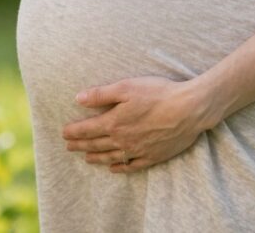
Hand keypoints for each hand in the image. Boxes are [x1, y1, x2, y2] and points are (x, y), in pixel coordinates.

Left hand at [62, 76, 212, 171]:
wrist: (189, 109)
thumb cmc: (159, 94)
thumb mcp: (127, 87)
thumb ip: (101, 94)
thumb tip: (78, 99)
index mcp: (114, 123)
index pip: (86, 129)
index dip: (73, 131)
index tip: (64, 133)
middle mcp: (122, 140)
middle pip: (96, 145)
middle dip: (81, 145)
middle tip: (69, 147)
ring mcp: (137, 150)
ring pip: (111, 157)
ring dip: (96, 158)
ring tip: (87, 158)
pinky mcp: (152, 156)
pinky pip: (131, 166)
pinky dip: (120, 168)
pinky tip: (114, 168)